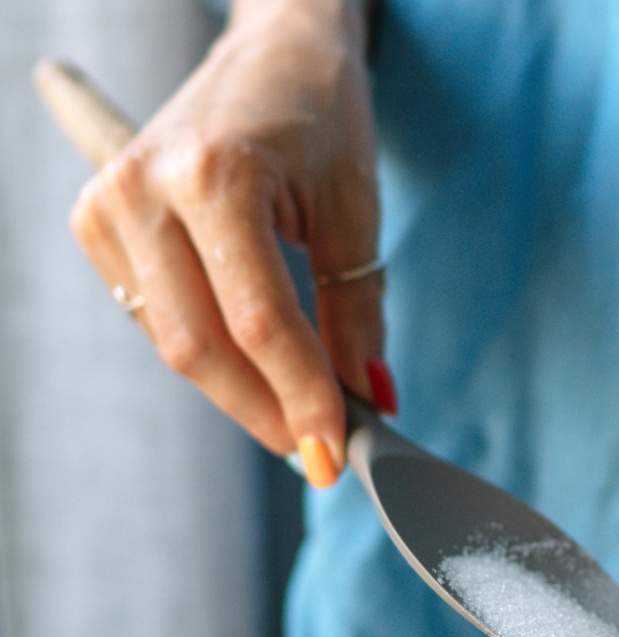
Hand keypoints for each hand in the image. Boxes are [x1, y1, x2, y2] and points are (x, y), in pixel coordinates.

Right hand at [69, 0, 393, 485]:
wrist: (269, 52)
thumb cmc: (320, 121)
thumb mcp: (355, 215)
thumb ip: (358, 314)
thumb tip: (371, 403)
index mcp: (216, 175)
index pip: (260, 325)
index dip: (301, 400)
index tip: (337, 453)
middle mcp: (148, 188)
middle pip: (203, 349)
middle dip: (266, 414)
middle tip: (319, 454)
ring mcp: (111, 204)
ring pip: (176, 345)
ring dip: (241, 395)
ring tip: (298, 415)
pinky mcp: (98, 221)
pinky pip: (157, 322)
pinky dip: (212, 358)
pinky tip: (255, 370)